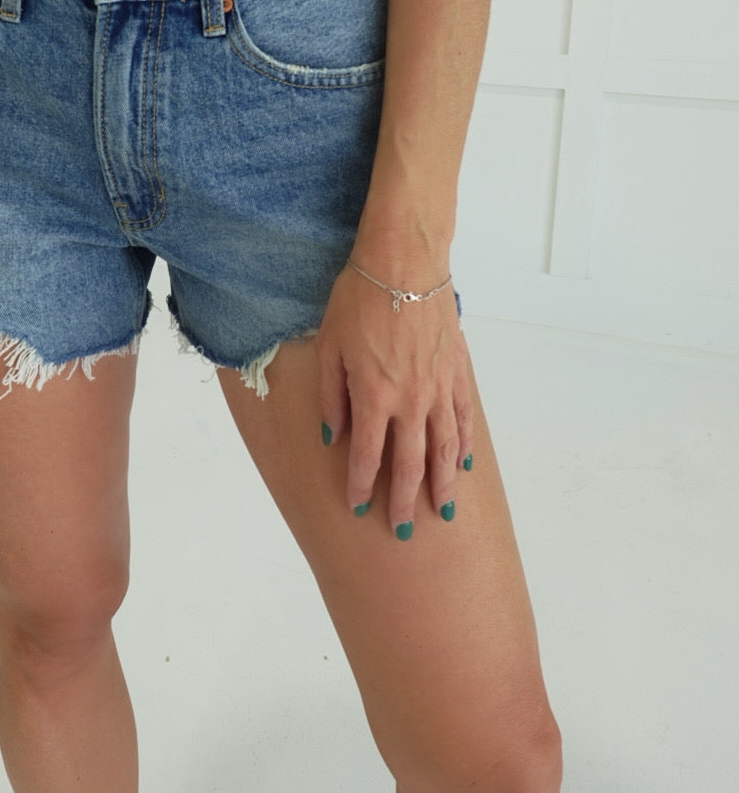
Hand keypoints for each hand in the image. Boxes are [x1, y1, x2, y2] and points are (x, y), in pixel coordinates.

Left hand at [315, 261, 471, 536]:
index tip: (358, 508)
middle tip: (403, 530)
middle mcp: (409, 400)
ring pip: (444, 449)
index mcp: (373, 395)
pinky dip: (463, 445)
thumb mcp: (329, 346)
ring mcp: (438, 388)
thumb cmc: (358, 298)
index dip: (362, 485)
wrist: (404, 262)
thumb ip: (331, 396)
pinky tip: (461, 465)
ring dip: (441, 484)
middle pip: (410, 463)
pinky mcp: (457, 372)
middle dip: (404, 501)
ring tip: (442, 512)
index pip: (367, 455)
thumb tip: (332, 436)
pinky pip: (463, 419)